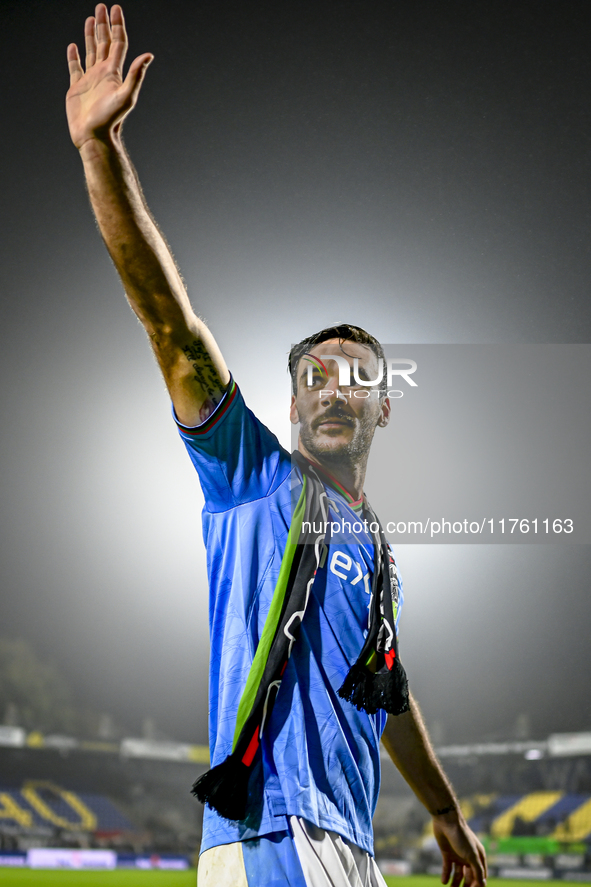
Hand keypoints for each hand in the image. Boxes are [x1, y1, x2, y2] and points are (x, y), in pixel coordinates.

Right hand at [66, 4, 152, 150]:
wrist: (94, 136)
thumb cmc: (111, 119)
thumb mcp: (126, 95)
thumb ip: (136, 74)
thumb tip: (149, 55)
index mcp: (114, 72)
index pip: (118, 43)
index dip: (117, 25)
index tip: (115, 9)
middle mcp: (103, 73)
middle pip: (104, 43)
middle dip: (103, 24)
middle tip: (102, 7)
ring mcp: (90, 80)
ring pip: (91, 51)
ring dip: (90, 36)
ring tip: (90, 19)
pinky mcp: (77, 88)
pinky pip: (75, 68)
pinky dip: (74, 56)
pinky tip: (73, 47)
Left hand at [433, 811, 486, 886]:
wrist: (446, 821)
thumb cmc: (462, 837)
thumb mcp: (472, 855)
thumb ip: (477, 870)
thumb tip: (483, 884)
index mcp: (478, 857)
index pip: (480, 876)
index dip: (477, 886)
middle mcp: (469, 858)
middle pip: (469, 877)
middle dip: (465, 886)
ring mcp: (458, 856)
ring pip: (458, 875)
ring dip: (455, 883)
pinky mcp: (447, 854)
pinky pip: (448, 868)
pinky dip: (446, 875)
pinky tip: (444, 882)